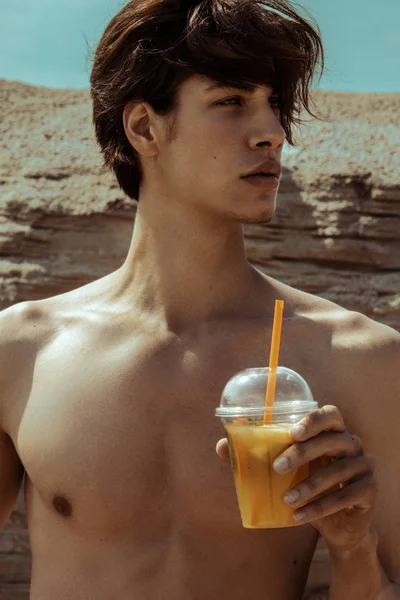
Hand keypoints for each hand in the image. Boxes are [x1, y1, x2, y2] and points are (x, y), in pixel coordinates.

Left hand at [216, 405, 376, 551]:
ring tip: (286, 499)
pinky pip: (345, 496)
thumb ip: (258, 456)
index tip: (292, 431)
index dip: (313, 420)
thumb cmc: (309, 486)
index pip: (330, 414)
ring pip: (337, 471)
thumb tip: (221, 446)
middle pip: (331, 440)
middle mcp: (352, 443)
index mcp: (333, 431)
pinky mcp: (369, 490)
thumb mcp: (287, 470)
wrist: (340, 524)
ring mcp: (364, 466)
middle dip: (303, 453)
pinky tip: (299, 516)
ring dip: (309, 486)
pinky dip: (320, 508)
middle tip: (277, 467)